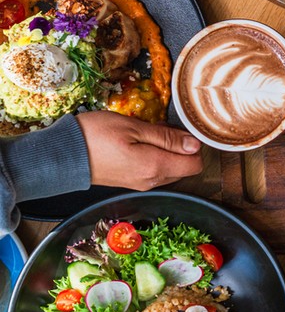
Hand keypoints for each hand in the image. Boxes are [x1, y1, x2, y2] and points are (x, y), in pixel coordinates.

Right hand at [76, 111, 203, 190]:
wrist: (62, 155)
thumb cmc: (95, 136)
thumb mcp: (134, 127)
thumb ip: (167, 138)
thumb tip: (195, 145)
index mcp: (155, 167)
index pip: (196, 164)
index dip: (195, 146)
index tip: (183, 130)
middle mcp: (152, 181)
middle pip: (185, 168)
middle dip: (181, 148)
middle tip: (161, 127)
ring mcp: (141, 184)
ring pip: (170, 169)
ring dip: (167, 151)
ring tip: (147, 133)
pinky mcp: (132, 182)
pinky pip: (155, 171)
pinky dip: (155, 157)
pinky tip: (139, 142)